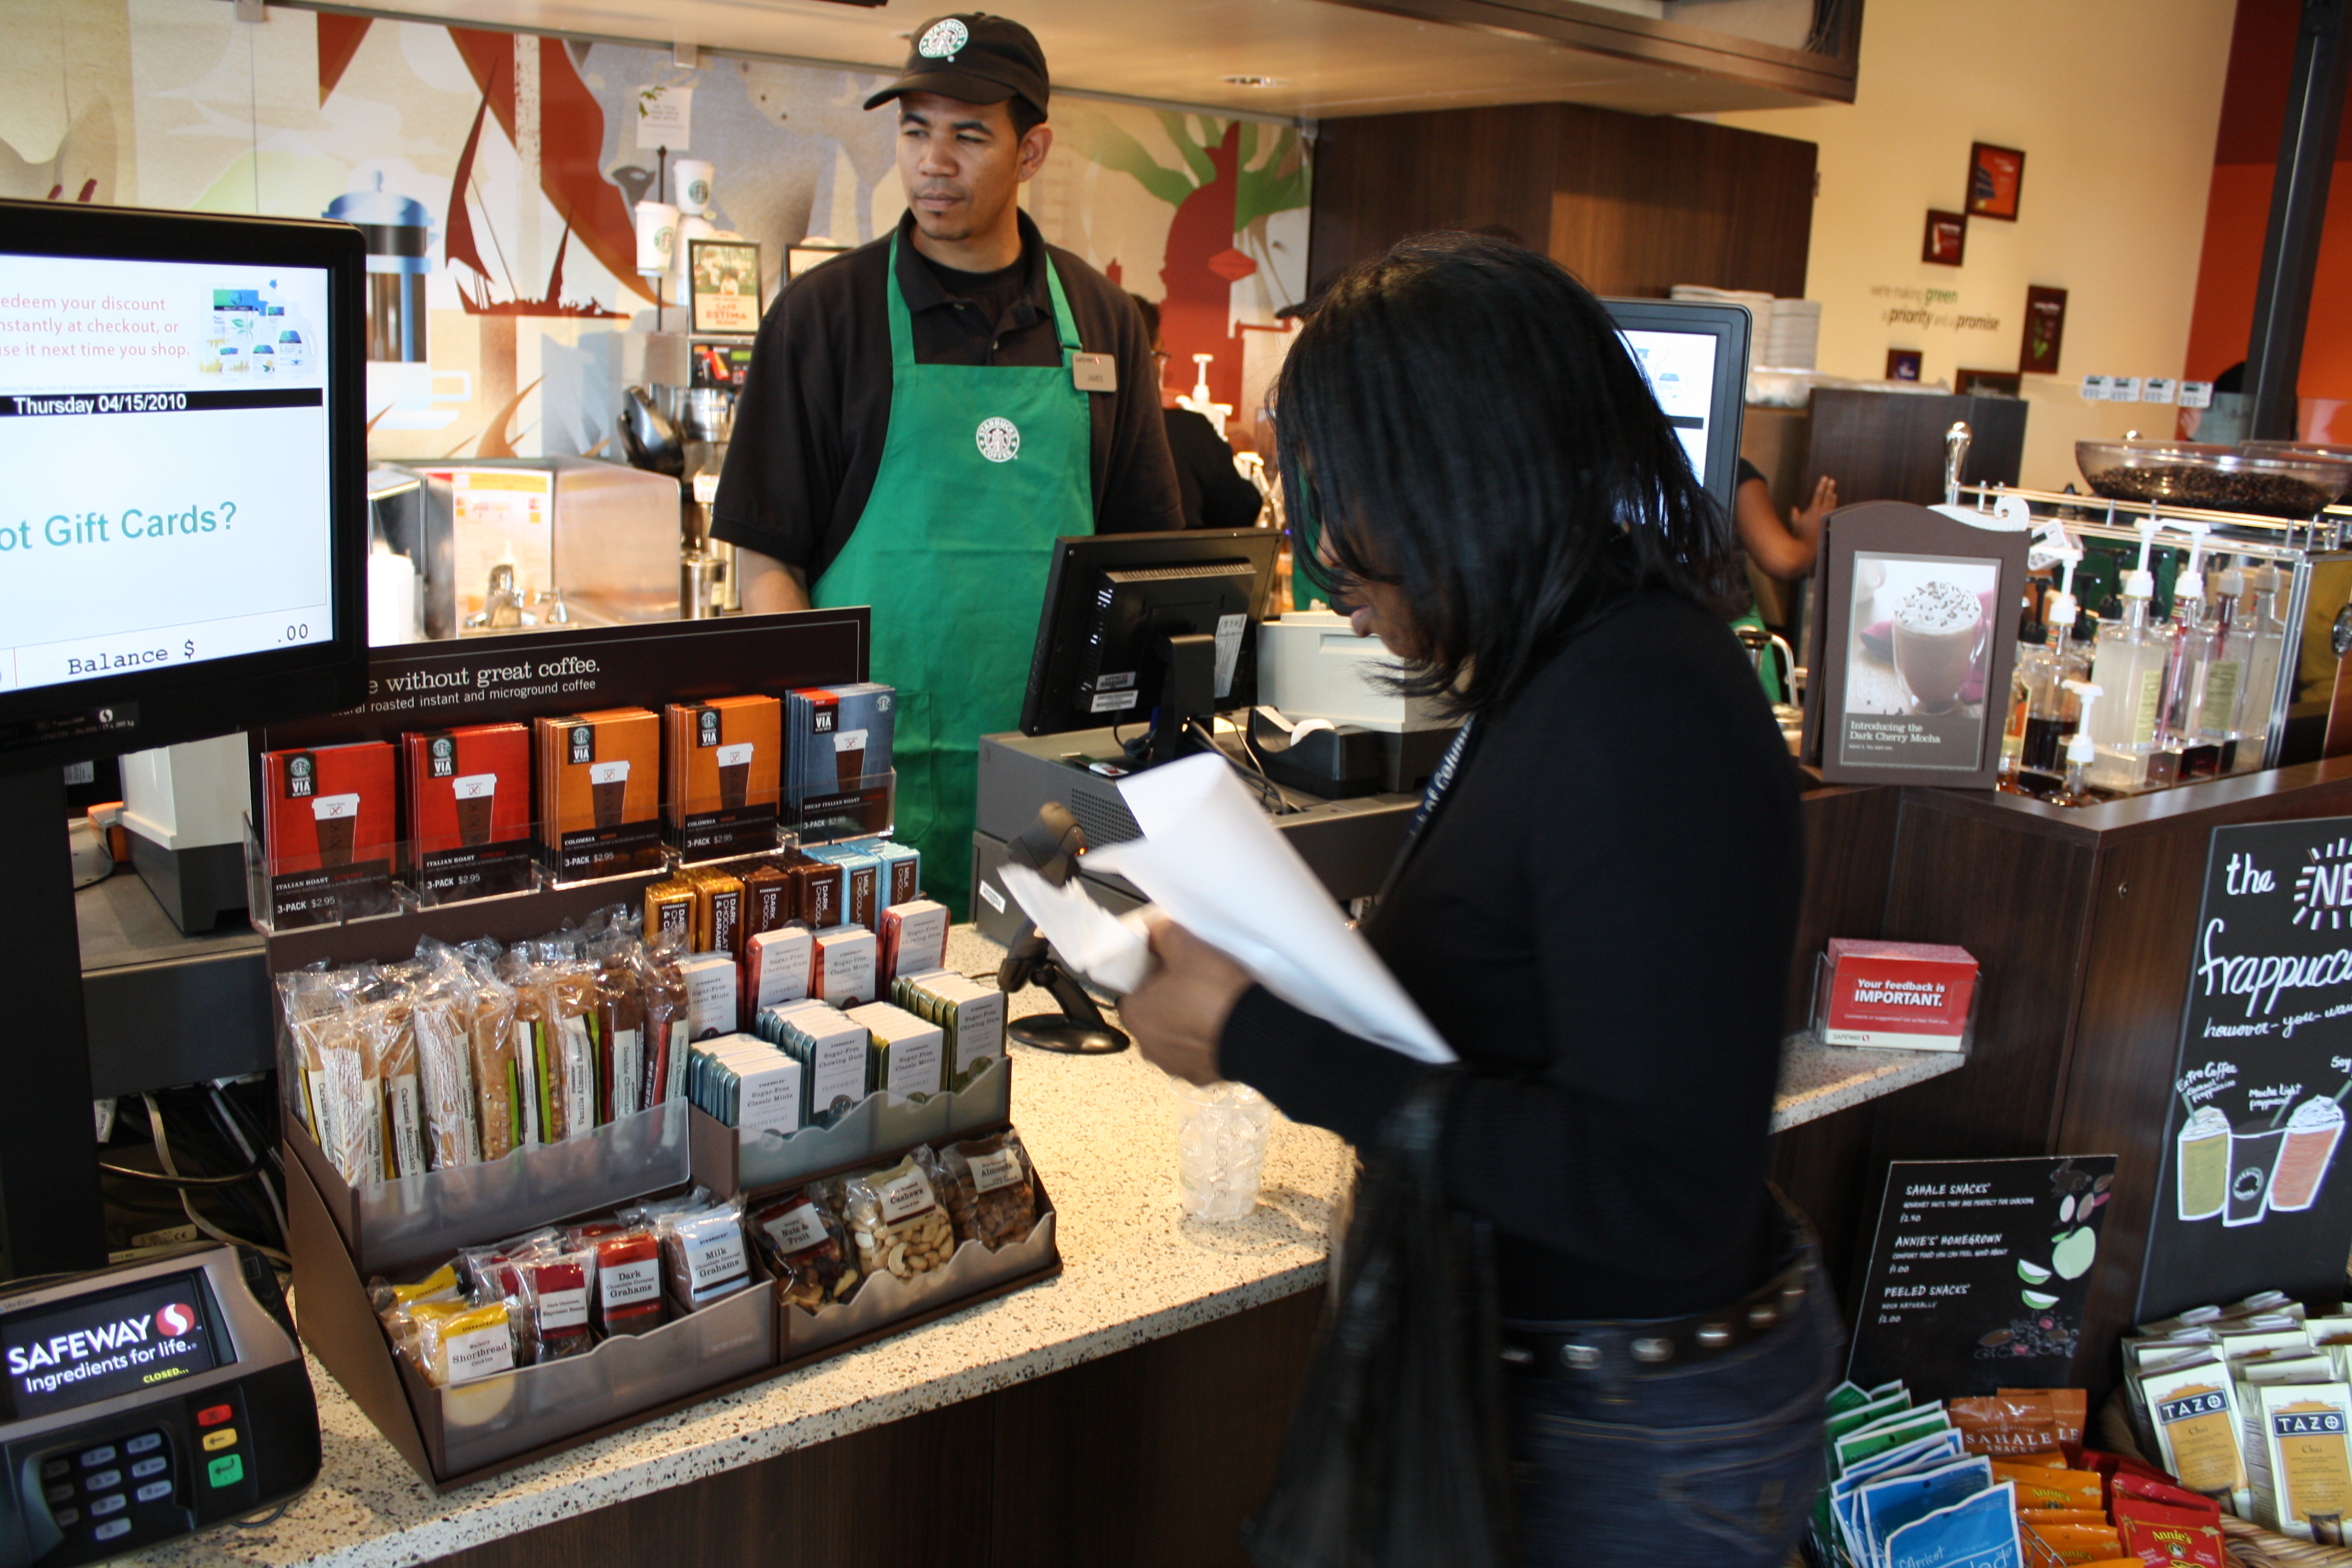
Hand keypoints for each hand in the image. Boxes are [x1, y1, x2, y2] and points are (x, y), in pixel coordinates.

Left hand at [1121, 916, 1254, 1085]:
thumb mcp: (1188, 948)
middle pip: (1152, 1013)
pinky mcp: (1197, 1075)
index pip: (1132, 989)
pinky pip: (1195, 1052)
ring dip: (1185, 1022)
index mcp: (1135, 1014)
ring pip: (1173, 1035)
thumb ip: (1164, 934)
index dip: (1150, 974)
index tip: (1169, 966)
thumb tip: (1154, 929)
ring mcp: (1171, 1064)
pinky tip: (1220, 1026)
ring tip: (1209, 1004)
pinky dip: (1204, 1040)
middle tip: (1191, 983)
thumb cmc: (1214, 992)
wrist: (1254, 1034)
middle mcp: (1147, 1044)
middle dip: (1167, 999)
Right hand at [1793, 475, 1838, 535]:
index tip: (1824, 477)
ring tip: (1833, 491)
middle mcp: (1822, 512)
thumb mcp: (1795, 523)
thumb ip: (1795, 514)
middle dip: (1829, 487)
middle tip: (1832, 480)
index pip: (1818, 494)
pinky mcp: (1829, 523)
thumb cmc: (1800, 534)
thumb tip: (1794, 508)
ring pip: (1832, 504)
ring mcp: (1827, 517)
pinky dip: (1834, 505)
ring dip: (1832, 496)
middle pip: (1827, 496)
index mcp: (1813, 509)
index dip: (1821, 485)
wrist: (1809, 546)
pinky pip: (1833, 511)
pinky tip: (1834, 502)